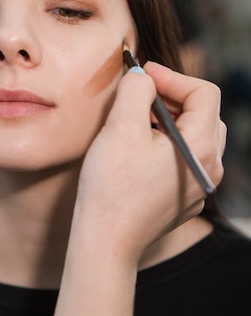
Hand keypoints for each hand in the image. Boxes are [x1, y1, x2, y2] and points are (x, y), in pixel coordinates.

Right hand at [73, 62, 225, 265]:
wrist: (106, 241)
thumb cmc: (111, 187)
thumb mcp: (120, 127)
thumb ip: (136, 89)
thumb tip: (143, 76)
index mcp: (200, 147)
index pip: (203, 92)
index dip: (173, 76)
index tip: (143, 74)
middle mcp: (210, 168)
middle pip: (205, 114)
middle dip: (173, 97)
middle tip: (142, 95)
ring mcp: (199, 187)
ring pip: (196, 137)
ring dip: (171, 121)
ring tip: (139, 121)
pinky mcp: (185, 200)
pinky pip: (185, 161)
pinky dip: (168, 145)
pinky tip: (141, 151)